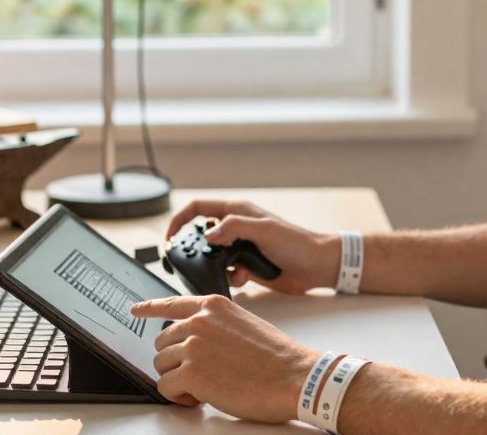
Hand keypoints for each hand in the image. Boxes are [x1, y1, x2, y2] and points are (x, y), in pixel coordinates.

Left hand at [130, 294, 318, 422]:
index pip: (171, 304)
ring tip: (205, 386)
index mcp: (213, 306)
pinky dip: (179, 397)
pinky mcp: (191, 373)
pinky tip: (200, 397)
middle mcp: (199, 321)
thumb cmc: (277, 357)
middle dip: (176, 360)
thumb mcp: (244, 324)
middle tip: (200, 373)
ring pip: (161, 364)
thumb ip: (217, 325)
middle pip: (162, 341)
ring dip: (178, 378)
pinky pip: (165, 387)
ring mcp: (193, 346)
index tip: (135, 309)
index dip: (149, 308)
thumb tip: (199, 340)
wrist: (294, 376)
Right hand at [165, 199, 338, 293]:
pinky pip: (226, 272)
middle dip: (198, 250)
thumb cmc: (297, 242)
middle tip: (196, 262)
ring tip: (231, 270)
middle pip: (202, 235)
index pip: (198, 208)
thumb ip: (234, 228)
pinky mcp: (246, 265)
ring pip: (213, 257)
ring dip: (216, 266)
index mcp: (237, 212)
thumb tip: (208, 234)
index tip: (170, 238)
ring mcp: (240, 247)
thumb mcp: (264, 230)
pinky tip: (243, 278)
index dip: (180, 220)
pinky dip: (230, 277)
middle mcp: (236, 228)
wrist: (317, 266)